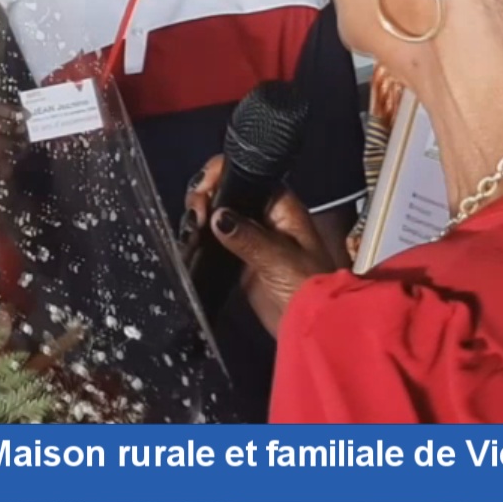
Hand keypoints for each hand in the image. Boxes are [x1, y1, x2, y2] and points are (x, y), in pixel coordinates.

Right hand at [181, 155, 343, 335]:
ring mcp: (250, 237)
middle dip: (205, 197)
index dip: (220, 177)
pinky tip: (192, 242)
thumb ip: (247, 237)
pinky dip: (200, 238)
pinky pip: (214, 240)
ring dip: (200, 218)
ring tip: (192, 231)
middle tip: (195, 218)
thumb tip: (217, 217)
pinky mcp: (238, 259)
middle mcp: (263, 216)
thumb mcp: (279, 259)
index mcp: (280, 206)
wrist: (310, 325)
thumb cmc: (308, 287)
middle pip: (226, 191)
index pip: (246, 175)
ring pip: (217, 214)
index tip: (204, 196)